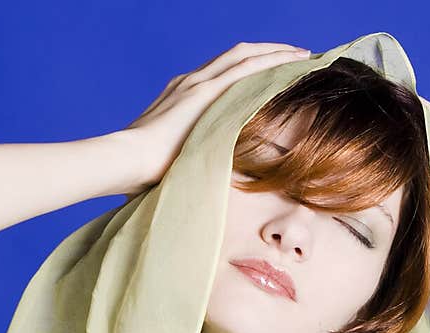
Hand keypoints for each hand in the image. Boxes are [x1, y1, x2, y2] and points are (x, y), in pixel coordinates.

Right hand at [119, 41, 311, 190]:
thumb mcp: (173, 162)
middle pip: (238, 58)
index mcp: (183, 96)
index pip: (223, 75)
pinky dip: (272, 62)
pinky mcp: (205, 92)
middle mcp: (191, 82)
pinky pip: (247, 69)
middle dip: (270, 55)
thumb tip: (203, 182)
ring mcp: (198, 83)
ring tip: (304, 55)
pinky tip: (294, 62)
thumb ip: (191, 160)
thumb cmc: (142, 173)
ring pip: (247, 57)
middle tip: (298, 57)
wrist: (125, 162)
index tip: (272, 76)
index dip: (250, 72)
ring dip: (277, 54)